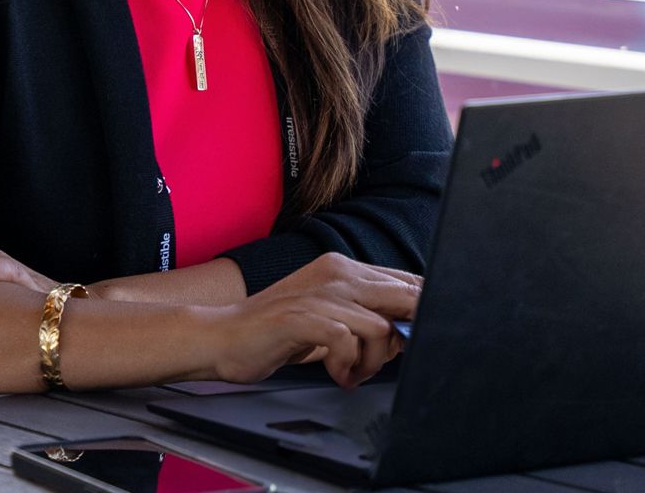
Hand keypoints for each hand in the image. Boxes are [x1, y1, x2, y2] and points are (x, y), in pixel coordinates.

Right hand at [201, 253, 418, 388]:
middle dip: (405, 338)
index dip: (421, 313)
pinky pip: (348, 342)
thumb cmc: (276, 332)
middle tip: (386, 360)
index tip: (412, 341)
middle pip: (404, 297)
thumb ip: (364, 316)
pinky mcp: (302, 318)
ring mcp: (319, 295)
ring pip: (381, 327)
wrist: (223, 337)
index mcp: (344, 269)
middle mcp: (336, 274)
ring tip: (354, 373)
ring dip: (374, 362)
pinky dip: (348, 366)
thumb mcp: (328, 317)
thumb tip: (408, 334)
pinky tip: (337, 375)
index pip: (406, 281)